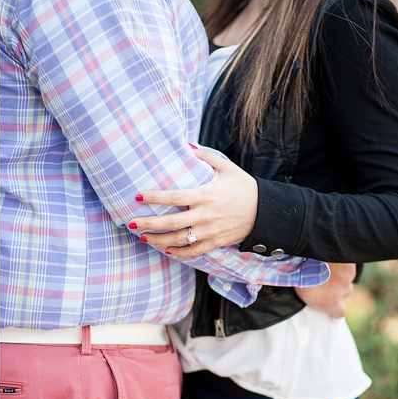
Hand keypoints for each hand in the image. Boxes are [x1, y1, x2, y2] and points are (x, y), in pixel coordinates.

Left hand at [130, 147, 257, 256]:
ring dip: (158, 240)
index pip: (174, 197)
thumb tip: (186, 145)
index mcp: (206, 195)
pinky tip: (165, 250)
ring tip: (143, 238)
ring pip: (179, 240)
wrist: (266, 212)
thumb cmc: (244, 187)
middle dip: (148, 224)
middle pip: (171, 223)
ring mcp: (210, 231)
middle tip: (131, 224)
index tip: (138, 197)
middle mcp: (206, 215)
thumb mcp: (226, 168)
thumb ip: (205, 157)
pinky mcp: (216, 242)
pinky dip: (178, 253)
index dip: (154, 197)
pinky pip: (193, 251)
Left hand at [295, 262, 355, 317]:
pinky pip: (347, 264)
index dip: (336, 309)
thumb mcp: (300, 289)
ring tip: (325, 266)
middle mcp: (343, 290)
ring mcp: (348, 276)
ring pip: (347, 277)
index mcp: (331, 302)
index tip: (332, 304)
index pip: (340, 312)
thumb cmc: (301, 274)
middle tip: (325, 279)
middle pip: (346, 291)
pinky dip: (341, 261)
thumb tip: (310, 291)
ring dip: (339, 273)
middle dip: (338, 286)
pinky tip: (330, 257)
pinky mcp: (350, 263)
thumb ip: (312, 294)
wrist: (312, 255)